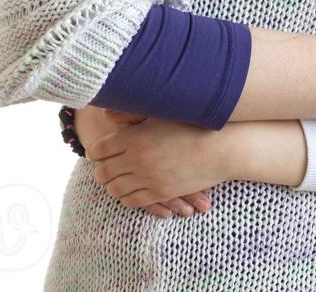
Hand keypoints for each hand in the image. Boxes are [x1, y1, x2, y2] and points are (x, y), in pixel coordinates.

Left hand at [73, 106, 212, 218]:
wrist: (221, 147)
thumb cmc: (192, 124)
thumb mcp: (160, 114)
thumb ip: (130, 114)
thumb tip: (105, 113)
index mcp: (134, 137)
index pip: (98, 150)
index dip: (94, 152)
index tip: (97, 152)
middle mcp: (137, 159)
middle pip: (102, 172)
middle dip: (101, 170)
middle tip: (104, 167)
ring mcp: (148, 178)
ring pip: (114, 189)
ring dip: (112, 184)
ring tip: (116, 179)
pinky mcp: (160, 192)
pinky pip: (132, 201)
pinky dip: (126, 197)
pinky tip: (129, 190)